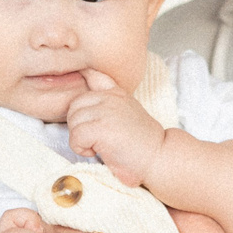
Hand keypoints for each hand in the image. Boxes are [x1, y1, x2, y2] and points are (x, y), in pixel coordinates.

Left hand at [65, 69, 164, 186]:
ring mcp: (106, 111)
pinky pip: (75, 136)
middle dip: (79, 125)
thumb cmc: (140, 142)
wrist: (158, 157)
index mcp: (116, 92)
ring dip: (80, 138)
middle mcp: (110, 97)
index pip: (91, 74)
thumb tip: (85, 79)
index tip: (83, 100)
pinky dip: (81, 148)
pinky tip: (97, 151)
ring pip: (73, 121)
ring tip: (98, 145)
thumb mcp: (126, 111)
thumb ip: (108, 99)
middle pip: (74, 106)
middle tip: (96, 138)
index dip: (82, 79)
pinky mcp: (101, 128)